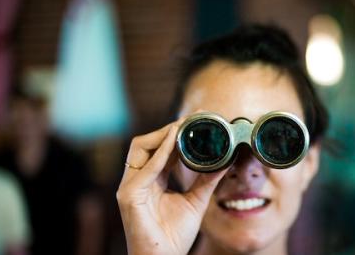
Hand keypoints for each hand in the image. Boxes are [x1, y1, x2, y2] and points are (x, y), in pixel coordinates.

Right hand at [116, 121, 226, 254]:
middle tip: (191, 119)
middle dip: (167, 129)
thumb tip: (226, 161)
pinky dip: (160, 153)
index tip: (196, 121)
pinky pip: (145, 169)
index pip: (159, 149)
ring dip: (162, 135)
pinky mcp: (129, 196)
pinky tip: (174, 140)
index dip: (175, 134)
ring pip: (140, 148)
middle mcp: (137, 180)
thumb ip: (207, 180)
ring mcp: (130, 187)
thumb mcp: (196, 201)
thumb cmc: (174, 235)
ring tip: (182, 126)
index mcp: (151, 181)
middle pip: (146, 143)